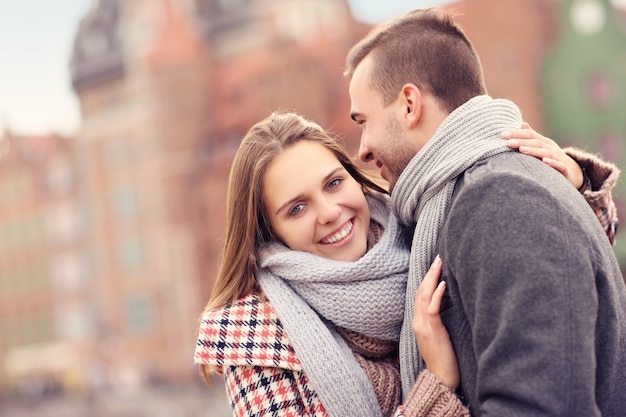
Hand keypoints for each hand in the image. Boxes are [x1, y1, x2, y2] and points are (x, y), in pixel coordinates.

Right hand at [413, 256, 459, 388]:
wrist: (441, 379)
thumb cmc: (444, 360)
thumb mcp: (439, 337)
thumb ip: (438, 321)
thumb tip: (448, 305)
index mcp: (418, 322)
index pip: (420, 295)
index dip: (427, 279)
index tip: (435, 265)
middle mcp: (418, 322)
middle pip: (420, 291)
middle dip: (429, 273)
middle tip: (438, 258)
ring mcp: (424, 326)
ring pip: (424, 296)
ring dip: (432, 278)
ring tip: (439, 264)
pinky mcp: (433, 331)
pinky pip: (432, 309)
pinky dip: (437, 295)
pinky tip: (443, 284)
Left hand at [502, 122, 583, 188]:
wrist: (574, 172)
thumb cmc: (552, 158)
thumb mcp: (543, 146)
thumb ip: (532, 136)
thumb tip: (522, 124)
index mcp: (544, 142)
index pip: (530, 134)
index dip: (517, 133)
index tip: (502, 134)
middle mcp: (551, 148)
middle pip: (536, 142)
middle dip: (521, 141)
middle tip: (508, 142)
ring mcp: (558, 158)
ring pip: (546, 152)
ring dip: (533, 150)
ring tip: (522, 150)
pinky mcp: (564, 169)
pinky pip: (559, 165)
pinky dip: (552, 162)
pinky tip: (544, 161)